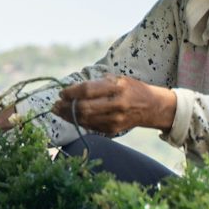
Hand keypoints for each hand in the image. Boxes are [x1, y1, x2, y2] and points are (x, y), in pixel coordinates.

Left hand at [53, 78, 176, 135]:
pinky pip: (90, 126)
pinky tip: (70, 116)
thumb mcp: (117, 79)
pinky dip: (77, 121)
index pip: (88, 90)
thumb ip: (96, 84)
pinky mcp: (113, 129)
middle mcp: (117, 104)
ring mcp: (115, 119)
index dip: (71, 92)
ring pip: (84, 119)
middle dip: (65, 106)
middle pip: (83, 107)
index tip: (61, 93)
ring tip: (58, 111)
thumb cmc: (131, 89)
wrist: (152, 107)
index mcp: (117, 87)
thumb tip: (71, 89)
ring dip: (67, 116)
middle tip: (56, 104)